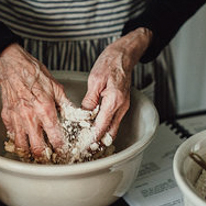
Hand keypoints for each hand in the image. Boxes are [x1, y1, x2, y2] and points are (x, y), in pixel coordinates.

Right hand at [0, 43, 69, 160]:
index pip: (56, 138)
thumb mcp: (56, 87)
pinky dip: (17, 141)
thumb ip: (65, 104)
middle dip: (45, 157)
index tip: (64, 152)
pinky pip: (12, 136)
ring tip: (36, 154)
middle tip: (50, 159)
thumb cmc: (33, 73)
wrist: (12, 66)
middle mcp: (30, 118)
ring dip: (29, 153)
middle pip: (37, 149)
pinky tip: (24, 140)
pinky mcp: (7, 118)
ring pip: (22, 147)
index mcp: (45, 110)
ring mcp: (17, 119)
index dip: (61, 149)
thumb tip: (75, 115)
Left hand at [82, 27, 152, 141]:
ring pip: (112, 129)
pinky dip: (104, 128)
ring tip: (87, 144)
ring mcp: (123, 107)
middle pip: (109, 133)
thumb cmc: (110, 63)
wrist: (124, 55)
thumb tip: (83, 116)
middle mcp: (121, 107)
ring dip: (101, 137)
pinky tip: (94, 130)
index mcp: (114, 101)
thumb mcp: (94, 81)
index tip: (82, 146)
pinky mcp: (121, 105)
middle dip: (97, 143)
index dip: (91, 139)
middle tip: (84, 151)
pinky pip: (113, 122)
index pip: (101, 127)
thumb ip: (89, 101)